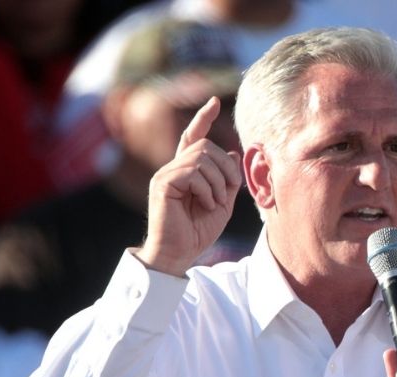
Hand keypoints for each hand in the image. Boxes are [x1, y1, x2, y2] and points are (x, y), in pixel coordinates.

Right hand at [141, 96, 241, 275]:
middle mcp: (173, 168)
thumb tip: (234, 154)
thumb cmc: (197, 232)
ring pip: (202, 158)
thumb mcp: (222, 203)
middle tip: (230, 191)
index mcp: (186, 171)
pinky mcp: (162, 184)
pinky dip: (207, 190)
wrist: (178, 254)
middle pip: (206, 146)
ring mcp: (165, 175)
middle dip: (226, 167)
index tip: (215, 103)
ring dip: (218, 182)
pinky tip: (204, 206)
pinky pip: (193, 173)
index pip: (194, 137)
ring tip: (214, 203)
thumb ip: (228, 180)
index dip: (204, 118)